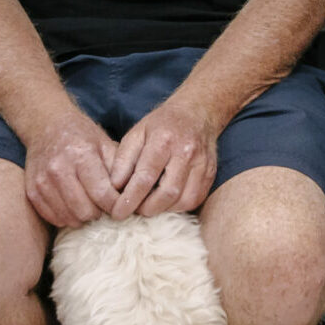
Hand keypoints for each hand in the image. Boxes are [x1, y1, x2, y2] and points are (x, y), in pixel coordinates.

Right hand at [22, 100, 122, 227]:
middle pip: (85, 211)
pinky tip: (73, 205)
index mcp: (82, 155)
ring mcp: (43, 182)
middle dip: (99, 212)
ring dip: (83, 216)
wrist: (46, 125)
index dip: (116, 205)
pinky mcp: (32, 191)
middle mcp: (59, 169)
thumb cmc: (81, 135)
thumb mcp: (105, 144)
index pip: (102, 194)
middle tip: (103, 204)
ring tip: (89, 204)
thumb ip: (119, 169)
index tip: (121, 204)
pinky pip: (53, 218)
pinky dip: (66, 217)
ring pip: (69, 218)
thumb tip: (131, 195)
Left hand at [109, 95, 220, 217]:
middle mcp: (186, 152)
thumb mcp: (137, 133)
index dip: (130, 199)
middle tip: (134, 209)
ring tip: (149, 204)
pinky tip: (166, 200)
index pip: (145, 177)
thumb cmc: (162, 124)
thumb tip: (114, 187)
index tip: (118, 212)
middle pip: (167, 193)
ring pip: (183, 201)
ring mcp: (202, 164)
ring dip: (163, 209)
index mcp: (164, 140)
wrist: (197, 112)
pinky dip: (178, 206)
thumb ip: (123, 159)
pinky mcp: (210, 174)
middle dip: (147, 208)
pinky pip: (195, 200)